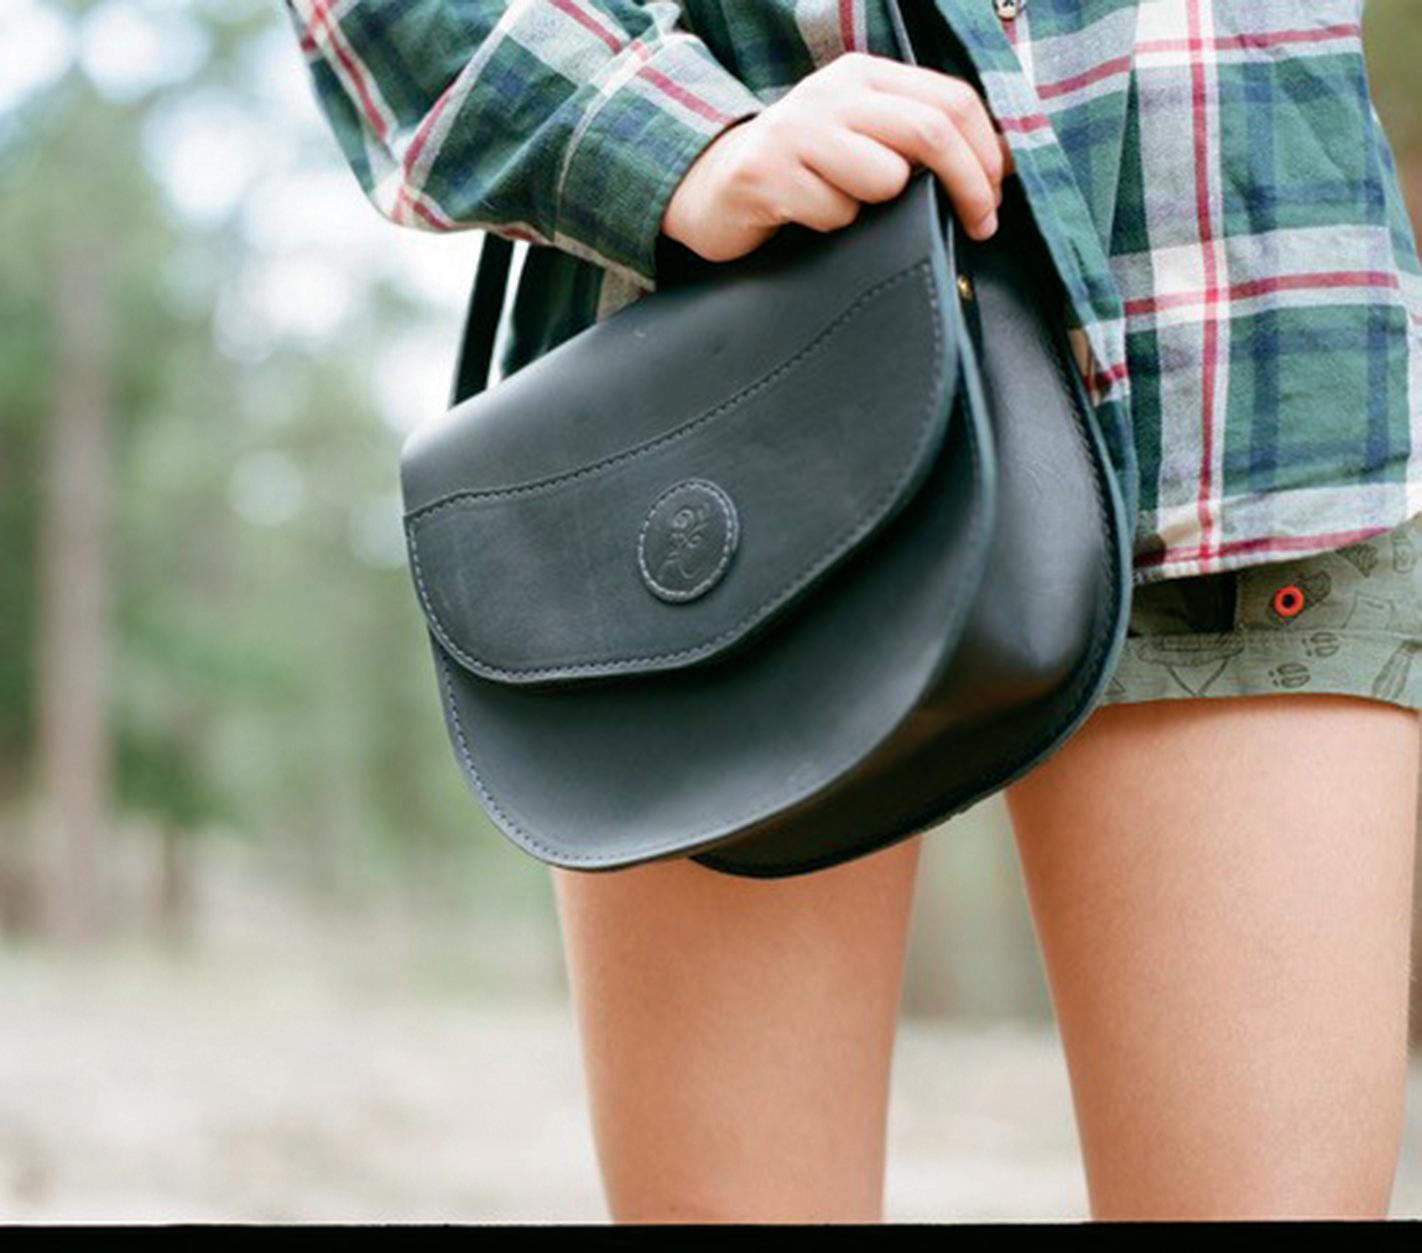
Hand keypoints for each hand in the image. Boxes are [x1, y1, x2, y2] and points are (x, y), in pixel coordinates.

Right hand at [659, 51, 1015, 266]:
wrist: (710, 185)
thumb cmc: (798, 169)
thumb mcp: (859, 135)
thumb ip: (917, 137)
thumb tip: (997, 167)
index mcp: (863, 76)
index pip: (951, 101)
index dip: (987, 153)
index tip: (996, 197)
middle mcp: (832, 93)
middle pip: (930, 133)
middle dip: (969, 186)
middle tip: (981, 225)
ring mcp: (797, 131)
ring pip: (884, 180)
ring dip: (880, 210)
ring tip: (844, 205)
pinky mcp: (768, 174)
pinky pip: (836, 214)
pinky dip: (833, 227)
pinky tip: (806, 215)